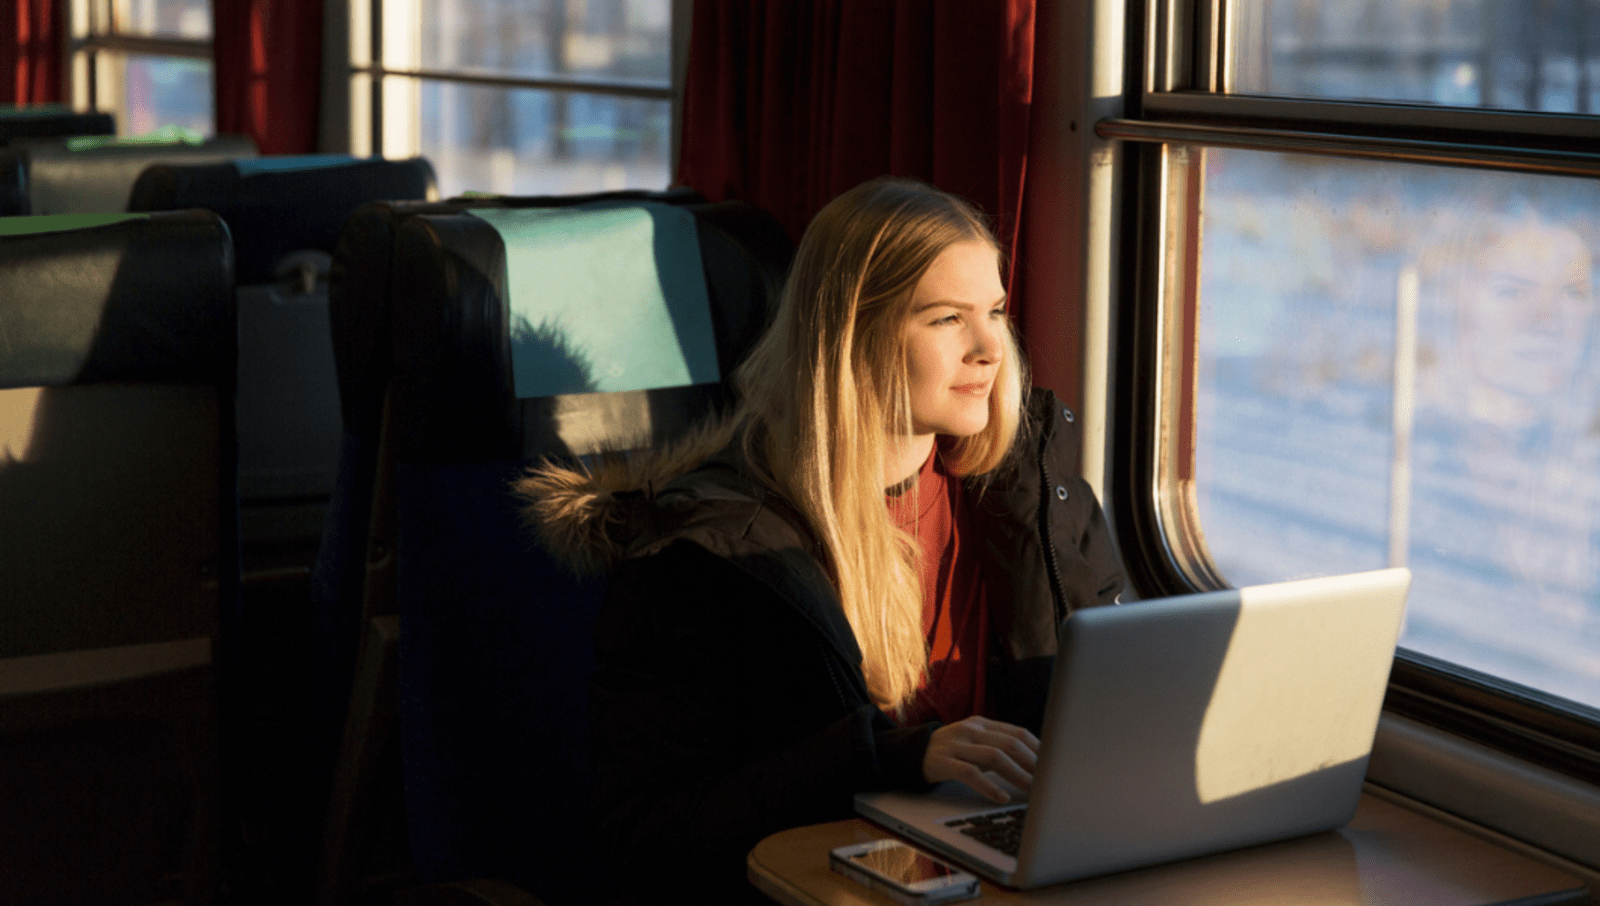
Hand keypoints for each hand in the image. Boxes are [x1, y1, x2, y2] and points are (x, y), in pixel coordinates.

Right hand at [922, 716, 1039, 803]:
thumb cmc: (951, 752)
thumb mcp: (974, 743)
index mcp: (982, 724)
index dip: (1038, 749)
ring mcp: (956, 744)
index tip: (1054, 766)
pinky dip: (988, 786)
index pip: (1017, 733)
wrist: (911, 753)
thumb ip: (998, 747)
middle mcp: (970, 731)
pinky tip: (1001, 797)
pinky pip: (970, 773)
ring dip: (1017, 775)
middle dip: (1033, 763)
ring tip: (1032, 790)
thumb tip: (1035, 765)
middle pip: (1010, 743)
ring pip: (994, 757)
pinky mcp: (943, 761)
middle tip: (1049, 781)